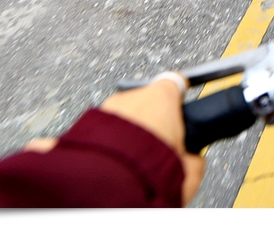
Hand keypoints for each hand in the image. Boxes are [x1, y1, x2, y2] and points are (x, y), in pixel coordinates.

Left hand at [24, 75, 205, 204]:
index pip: (175, 83)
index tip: (180, 103)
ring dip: (124, 134)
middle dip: (149, 122)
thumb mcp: (187, 172)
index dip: (178, 96)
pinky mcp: (80, 127)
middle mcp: (129, 97)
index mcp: (162, 98)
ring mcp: (103, 111)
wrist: (106, 190)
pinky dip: (101, 145)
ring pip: (119, 118)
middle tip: (154, 150)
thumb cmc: (147, 175)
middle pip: (145, 103)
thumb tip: (194, 159)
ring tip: (129, 163)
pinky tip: (107, 163)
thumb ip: (193, 157)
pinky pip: (97, 134)